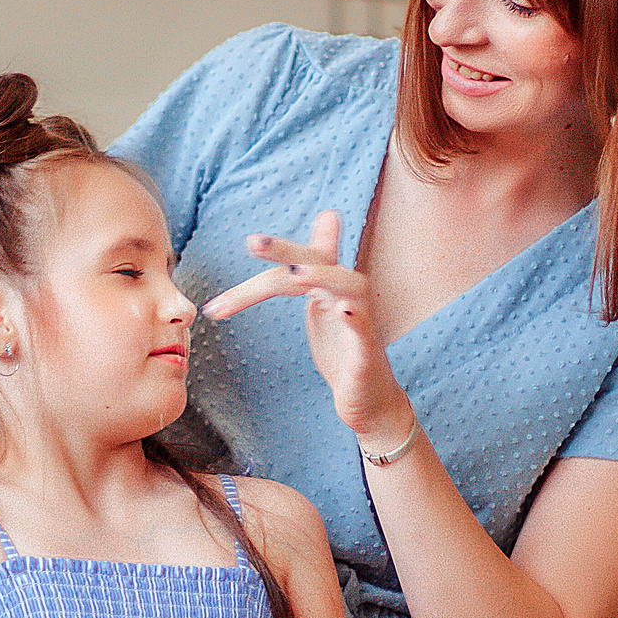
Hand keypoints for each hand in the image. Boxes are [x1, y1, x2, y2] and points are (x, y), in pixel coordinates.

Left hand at [200, 210, 415, 448]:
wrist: (369, 399)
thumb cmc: (343, 351)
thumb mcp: (320, 306)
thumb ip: (309, 271)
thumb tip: (323, 218)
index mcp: (330, 286)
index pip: (296, 263)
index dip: (274, 253)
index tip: (249, 243)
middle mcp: (348, 295)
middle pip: (319, 263)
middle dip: (286, 251)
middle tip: (252, 242)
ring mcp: (361, 322)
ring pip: (351, 288)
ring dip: (323, 277)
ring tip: (295, 273)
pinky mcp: (367, 353)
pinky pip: (365, 331)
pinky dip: (355, 319)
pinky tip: (344, 311)